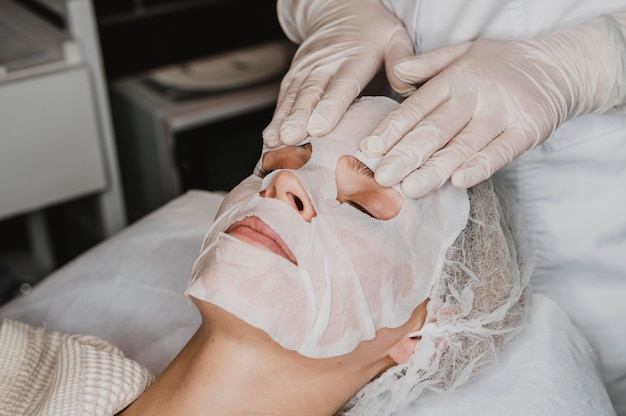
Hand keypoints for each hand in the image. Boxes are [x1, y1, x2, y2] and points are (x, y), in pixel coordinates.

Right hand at [262, 0, 413, 146]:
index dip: (329, 107)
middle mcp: (326, 62)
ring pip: (293, 96)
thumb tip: (408, 87)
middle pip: (311, 92)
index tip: (319, 128)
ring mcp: (306, 69)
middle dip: (298, 117)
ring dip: (282, 120)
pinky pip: (283, 98)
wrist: (340, 9)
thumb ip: (402, 61)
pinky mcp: (294, 75)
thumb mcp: (395, 37)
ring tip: (274, 142)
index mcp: (355, 56)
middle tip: (290, 139)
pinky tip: (269, 138)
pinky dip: (275, 118)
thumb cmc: (373, 31)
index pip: (342, 84)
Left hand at [360, 12, 625, 197]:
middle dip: (405, 155)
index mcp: (453, 78)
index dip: (391, 129)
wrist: (556, 67)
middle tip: (382, 177)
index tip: (369, 149)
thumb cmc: (499, 65)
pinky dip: (480, 166)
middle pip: (435, 129)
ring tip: (410, 189)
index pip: (416, 108)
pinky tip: (459, 182)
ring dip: (435, 169)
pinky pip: (501, 151)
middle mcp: (474, 95)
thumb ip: (427, 65)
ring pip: (463, 145)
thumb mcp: (462, 53)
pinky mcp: (527, 129)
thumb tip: (396, 72)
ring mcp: (502, 112)